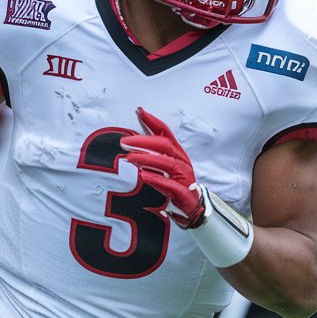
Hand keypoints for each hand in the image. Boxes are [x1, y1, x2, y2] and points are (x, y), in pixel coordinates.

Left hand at [120, 108, 205, 227]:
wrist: (192, 206)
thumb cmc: (175, 182)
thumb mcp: (164, 164)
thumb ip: (151, 151)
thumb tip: (134, 136)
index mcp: (177, 151)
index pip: (165, 131)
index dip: (152, 121)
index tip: (139, 111)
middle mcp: (181, 160)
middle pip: (164, 145)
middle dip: (144, 141)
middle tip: (124, 142)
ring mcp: (183, 176)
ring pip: (166, 163)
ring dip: (147, 159)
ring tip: (129, 158)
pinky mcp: (182, 192)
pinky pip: (169, 184)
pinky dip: (155, 179)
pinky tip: (142, 176)